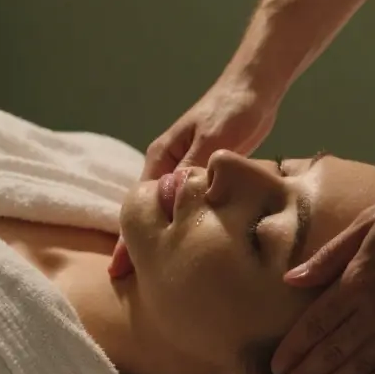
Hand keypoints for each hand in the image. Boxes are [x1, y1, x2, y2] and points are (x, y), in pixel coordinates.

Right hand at [112, 72, 281, 278]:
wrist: (256, 88)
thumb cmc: (232, 109)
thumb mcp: (214, 140)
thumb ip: (193, 167)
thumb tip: (173, 196)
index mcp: (162, 158)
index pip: (139, 207)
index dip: (127, 240)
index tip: (118, 271)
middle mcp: (169, 168)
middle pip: (151, 215)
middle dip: (141, 246)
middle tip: (132, 285)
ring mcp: (187, 174)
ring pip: (171, 216)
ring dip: (164, 241)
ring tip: (157, 276)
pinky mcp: (208, 179)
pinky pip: (192, 211)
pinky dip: (186, 230)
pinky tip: (189, 251)